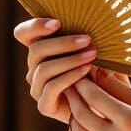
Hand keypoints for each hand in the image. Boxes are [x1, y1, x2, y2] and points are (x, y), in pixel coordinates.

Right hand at [13, 17, 130, 123]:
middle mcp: (35, 68)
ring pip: (43, 68)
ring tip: (92, 55)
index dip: (35, 26)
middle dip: (63, 43)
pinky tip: (87, 70)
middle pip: (36, 49)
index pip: (23, 33)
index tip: (58, 23)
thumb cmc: (104, 73)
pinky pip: (51, 87)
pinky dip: (69, 76)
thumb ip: (89, 40)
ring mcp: (38, 88)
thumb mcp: (98, 53)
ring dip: (69, 60)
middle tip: (87, 39)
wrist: (107, 107)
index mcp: (43, 51)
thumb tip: (95, 25)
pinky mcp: (44, 105)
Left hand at [65, 69, 130, 130]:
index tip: (80, 71)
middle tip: (69, 83)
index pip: (95, 96)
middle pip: (82, 114)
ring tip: (75, 101)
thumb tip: (100, 73)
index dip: (84, 82)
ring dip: (74, 115)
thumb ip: (125, 92)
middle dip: (73, 96)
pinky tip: (84, 124)